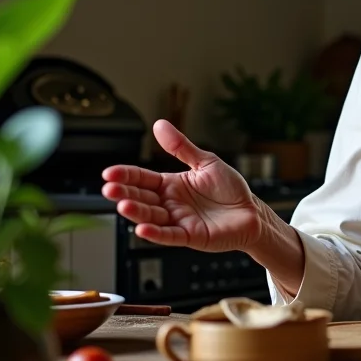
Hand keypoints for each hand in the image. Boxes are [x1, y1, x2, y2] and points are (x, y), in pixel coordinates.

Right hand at [101, 120, 267, 252]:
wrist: (251, 211)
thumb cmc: (229, 188)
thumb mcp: (205, 162)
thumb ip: (181, 147)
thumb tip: (159, 124)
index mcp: (170, 184)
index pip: (142, 178)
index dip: (126, 175)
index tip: (109, 173)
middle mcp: (170, 203)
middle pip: (142, 198)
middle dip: (125, 193)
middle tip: (110, 188)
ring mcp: (178, 221)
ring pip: (152, 217)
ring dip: (137, 212)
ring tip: (123, 205)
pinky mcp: (190, 236)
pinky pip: (169, 236)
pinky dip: (156, 234)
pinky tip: (142, 229)